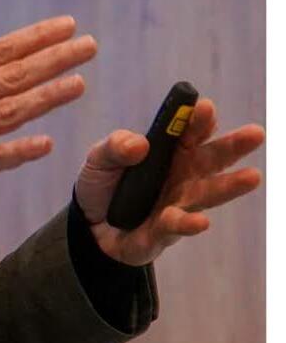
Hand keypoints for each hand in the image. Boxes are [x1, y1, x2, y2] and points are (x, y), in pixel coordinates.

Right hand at [0, 16, 97, 215]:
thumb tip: (8, 67)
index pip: (1, 51)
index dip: (36, 37)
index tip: (67, 25)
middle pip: (13, 74)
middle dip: (53, 58)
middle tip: (87, 45)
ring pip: (9, 110)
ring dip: (46, 96)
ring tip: (78, 84)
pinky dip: (19, 151)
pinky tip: (45, 144)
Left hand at [74, 98, 264, 264]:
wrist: (86, 226)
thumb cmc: (103, 185)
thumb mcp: (99, 159)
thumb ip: (114, 147)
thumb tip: (139, 144)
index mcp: (169, 152)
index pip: (189, 132)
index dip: (199, 120)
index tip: (204, 108)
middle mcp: (181, 177)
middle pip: (210, 159)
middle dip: (233, 146)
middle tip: (256, 133)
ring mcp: (176, 205)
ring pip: (206, 194)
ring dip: (229, 186)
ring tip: (252, 177)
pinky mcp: (163, 234)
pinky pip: (176, 227)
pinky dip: (187, 224)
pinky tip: (201, 222)